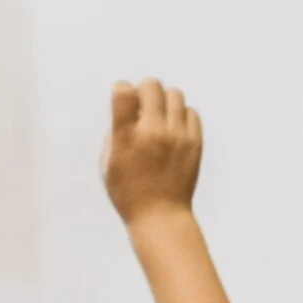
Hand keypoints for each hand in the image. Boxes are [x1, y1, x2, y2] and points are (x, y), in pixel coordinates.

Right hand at [102, 79, 202, 228]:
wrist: (160, 218)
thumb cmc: (128, 192)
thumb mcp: (108, 163)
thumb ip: (115, 131)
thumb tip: (130, 107)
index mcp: (125, 138)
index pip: (123, 91)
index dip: (122, 91)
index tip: (123, 105)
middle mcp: (152, 133)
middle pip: (152, 85)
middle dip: (144, 92)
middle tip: (142, 110)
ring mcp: (176, 137)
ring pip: (174, 94)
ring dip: (164, 102)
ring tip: (159, 120)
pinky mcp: (194, 143)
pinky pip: (191, 111)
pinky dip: (181, 116)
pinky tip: (173, 131)